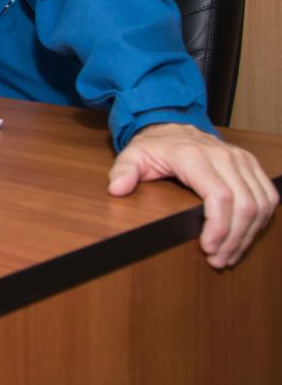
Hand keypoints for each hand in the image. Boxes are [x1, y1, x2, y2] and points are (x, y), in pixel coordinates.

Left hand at [109, 123, 277, 268]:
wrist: (171, 125)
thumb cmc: (154, 146)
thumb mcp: (132, 156)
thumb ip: (123, 172)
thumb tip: (117, 189)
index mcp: (194, 156)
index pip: (220, 196)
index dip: (219, 226)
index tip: (208, 248)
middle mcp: (223, 156)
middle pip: (244, 204)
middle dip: (234, 238)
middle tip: (218, 260)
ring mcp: (240, 159)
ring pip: (260, 203)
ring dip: (248, 234)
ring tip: (229, 255)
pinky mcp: (251, 165)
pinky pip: (268, 196)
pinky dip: (261, 220)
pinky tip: (245, 237)